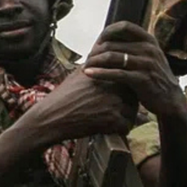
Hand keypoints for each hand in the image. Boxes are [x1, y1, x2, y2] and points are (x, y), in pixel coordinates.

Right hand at [20, 64, 138, 143]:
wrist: (52, 116)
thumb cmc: (64, 96)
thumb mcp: (79, 73)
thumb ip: (96, 65)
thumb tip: (102, 56)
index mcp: (109, 73)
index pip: (129, 81)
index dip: (124, 92)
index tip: (113, 99)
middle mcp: (115, 85)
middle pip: (133, 97)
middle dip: (126, 105)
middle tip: (111, 111)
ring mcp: (115, 101)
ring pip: (132, 112)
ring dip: (124, 118)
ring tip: (108, 119)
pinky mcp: (114, 119)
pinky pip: (126, 126)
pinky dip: (119, 129)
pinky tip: (107, 128)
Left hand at [81, 21, 186, 118]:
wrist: (170, 99)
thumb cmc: (153, 77)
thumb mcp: (147, 57)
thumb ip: (132, 47)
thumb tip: (107, 39)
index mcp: (149, 40)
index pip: (124, 27)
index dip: (107, 32)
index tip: (97, 43)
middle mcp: (149, 49)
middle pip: (113, 44)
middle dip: (95, 52)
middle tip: (86, 60)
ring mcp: (147, 63)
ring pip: (112, 57)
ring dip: (95, 62)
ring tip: (83, 68)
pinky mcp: (143, 79)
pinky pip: (116, 73)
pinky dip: (100, 73)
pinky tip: (89, 74)